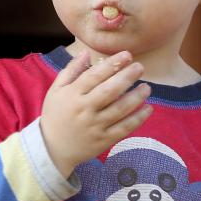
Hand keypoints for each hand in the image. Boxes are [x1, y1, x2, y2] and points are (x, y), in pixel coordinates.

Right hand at [40, 50, 151, 177]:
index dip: (112, 64)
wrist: (52, 148)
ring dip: (136, 97)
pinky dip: (138, 118)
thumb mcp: (56, 90)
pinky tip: (148, 108)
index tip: (127, 55)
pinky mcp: (104, 140)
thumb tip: (86, 52)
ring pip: (120, 109)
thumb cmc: (55, 115)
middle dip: (127, 77)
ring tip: (147, 87)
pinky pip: (124, 128)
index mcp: (72, 95)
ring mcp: (95, 126)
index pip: (94, 76)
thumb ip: (71, 71)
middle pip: (109, 91)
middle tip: (140, 67)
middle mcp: (85, 110)